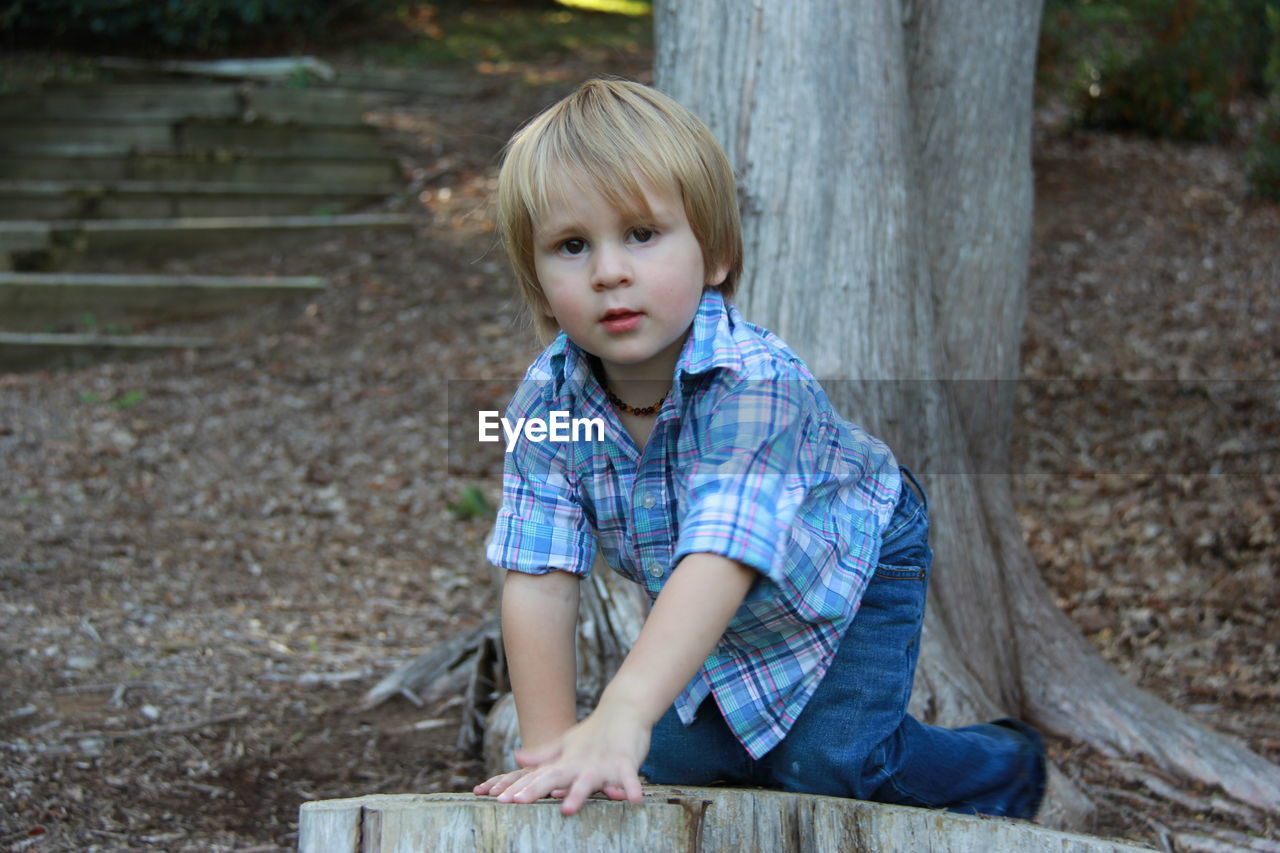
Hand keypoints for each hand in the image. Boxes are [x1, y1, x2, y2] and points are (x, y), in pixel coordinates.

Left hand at [491, 701, 649, 814]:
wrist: (624, 709)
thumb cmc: (594, 732)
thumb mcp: (566, 744)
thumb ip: (543, 755)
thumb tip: (517, 757)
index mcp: (565, 762)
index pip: (538, 777)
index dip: (519, 788)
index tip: (499, 799)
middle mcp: (579, 764)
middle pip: (554, 778)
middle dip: (536, 790)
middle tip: (517, 802)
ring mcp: (601, 764)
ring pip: (588, 781)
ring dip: (577, 794)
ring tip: (567, 809)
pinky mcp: (625, 762)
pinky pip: (628, 778)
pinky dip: (631, 787)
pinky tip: (633, 800)